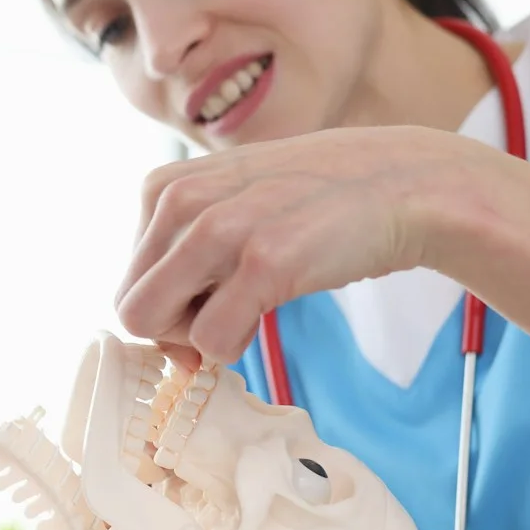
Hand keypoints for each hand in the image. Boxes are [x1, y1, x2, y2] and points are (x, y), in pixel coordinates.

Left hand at [117, 127, 483, 366]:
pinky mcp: (264, 263)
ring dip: (201, 337)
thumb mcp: (231, 204)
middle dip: (173, 329)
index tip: (213, 299)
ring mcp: (220, 230)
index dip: (168, 305)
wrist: (403, 184)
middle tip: (228, 314)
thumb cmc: (314, 204)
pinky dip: (235, 345)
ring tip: (251, 307)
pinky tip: (269, 313)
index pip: (126, 278)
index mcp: (164, 187)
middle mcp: (181, 202)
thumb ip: (184, 255)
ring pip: (152, 325)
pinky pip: (210, 341)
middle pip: (130, 307)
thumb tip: (163, 343)